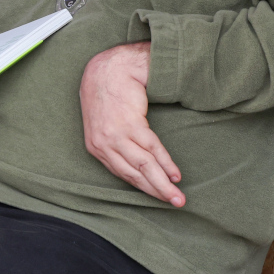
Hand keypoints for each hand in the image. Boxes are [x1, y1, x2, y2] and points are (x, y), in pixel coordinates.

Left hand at [80, 42, 183, 205]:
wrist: (109, 69)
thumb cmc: (109, 97)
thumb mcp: (106, 124)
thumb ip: (116, 144)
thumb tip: (139, 164)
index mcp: (96, 147)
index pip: (122, 174)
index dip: (143, 187)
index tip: (160, 197)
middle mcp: (103, 145)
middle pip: (134, 175)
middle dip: (156, 192)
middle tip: (175, 204)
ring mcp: (115, 135)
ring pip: (144, 166)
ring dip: (163, 183)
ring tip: (178, 197)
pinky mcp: (129, 124)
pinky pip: (152, 148)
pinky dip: (165, 163)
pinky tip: (175, 174)